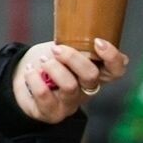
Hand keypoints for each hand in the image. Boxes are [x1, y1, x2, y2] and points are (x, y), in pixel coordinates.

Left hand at [11, 37, 128, 124]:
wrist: (25, 78)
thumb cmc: (50, 61)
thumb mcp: (66, 47)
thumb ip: (79, 43)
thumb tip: (85, 29)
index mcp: (96, 73)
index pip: (116, 71)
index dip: (112, 57)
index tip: (97, 41)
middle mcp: (87, 90)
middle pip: (91, 76)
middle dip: (72, 57)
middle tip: (56, 49)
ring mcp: (70, 104)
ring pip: (70, 86)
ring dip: (53, 67)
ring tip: (42, 61)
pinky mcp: (52, 113)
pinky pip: (45, 95)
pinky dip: (34, 78)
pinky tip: (31, 71)